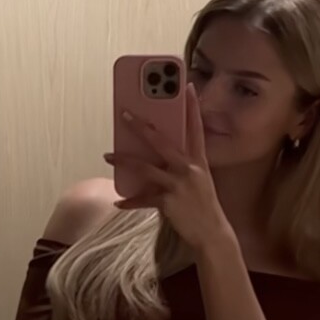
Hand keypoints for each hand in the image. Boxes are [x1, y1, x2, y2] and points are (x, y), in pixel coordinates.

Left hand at [103, 83, 233, 253]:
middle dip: (141, 126)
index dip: (192, 107)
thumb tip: (159, 156)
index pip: (196, 128)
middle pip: (161, 141)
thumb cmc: (203, 207)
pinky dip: (130, 201)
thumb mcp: (199, 182)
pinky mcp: (168, 201)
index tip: (187, 86)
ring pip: (145, 167)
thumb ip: (182, 167)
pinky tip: (118, 202)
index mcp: (199, 161)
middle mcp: (189, 169)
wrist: (212, 233)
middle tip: (124, 114)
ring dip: (124, 160)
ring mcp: (178, 184)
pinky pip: (143, 198)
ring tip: (108, 155)